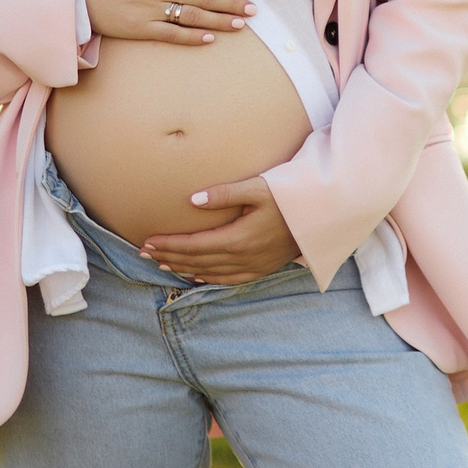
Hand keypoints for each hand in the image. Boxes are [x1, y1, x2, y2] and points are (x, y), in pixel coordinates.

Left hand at [140, 177, 298, 283]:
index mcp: (239, 238)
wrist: (322, 215)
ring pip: (210, 272)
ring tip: (163, 264)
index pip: (194, 245)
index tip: (148, 241)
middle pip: (198, 261)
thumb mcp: (259, 188)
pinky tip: (196, 275)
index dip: (169, 245)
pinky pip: (229, 279)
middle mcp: (244, 258)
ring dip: (184, 268)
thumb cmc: (290, 196)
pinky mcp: (262, 269)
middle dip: (169, 257)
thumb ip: (225, 194)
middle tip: (144, 253)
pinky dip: (208, 278)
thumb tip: (193, 200)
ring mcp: (254, 266)